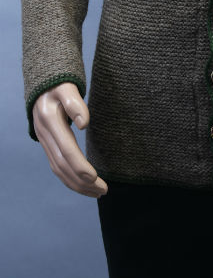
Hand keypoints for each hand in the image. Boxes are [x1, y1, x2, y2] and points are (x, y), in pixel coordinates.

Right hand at [32, 83, 107, 198]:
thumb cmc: (59, 84)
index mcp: (50, 121)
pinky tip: (84, 186)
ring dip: (77, 185)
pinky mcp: (47, 145)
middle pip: (62, 165)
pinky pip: (57, 167)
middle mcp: (44, 134)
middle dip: (82, 181)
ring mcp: (44, 141)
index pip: (66, 149)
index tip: (94, 177)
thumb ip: (75, 103)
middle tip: (104, 190)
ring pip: (59, 170)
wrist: (43, 85)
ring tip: (98, 193)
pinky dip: (70, 179)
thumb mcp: (67, 87)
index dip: (79, 165)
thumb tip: (84, 124)